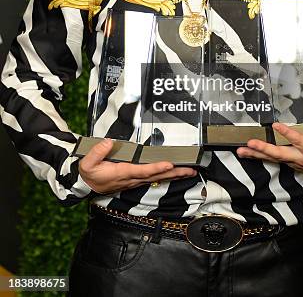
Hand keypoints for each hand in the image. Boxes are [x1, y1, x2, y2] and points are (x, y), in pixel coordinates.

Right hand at [79, 138, 196, 193]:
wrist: (87, 184)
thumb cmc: (90, 173)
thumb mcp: (88, 163)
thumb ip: (97, 152)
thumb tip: (108, 142)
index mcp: (122, 173)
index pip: (142, 171)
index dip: (156, 168)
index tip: (169, 164)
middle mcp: (132, 178)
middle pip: (156, 176)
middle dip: (174, 173)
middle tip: (190, 170)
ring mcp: (135, 180)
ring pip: (158, 178)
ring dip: (174, 175)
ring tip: (190, 172)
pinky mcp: (136, 179)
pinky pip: (155, 178)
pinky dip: (167, 176)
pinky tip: (176, 174)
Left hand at [237, 122, 302, 179]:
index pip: (299, 141)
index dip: (288, 134)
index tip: (277, 126)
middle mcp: (298, 158)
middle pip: (279, 153)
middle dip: (264, 149)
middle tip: (249, 143)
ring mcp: (290, 161)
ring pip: (270, 158)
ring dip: (255, 154)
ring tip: (240, 150)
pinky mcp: (285, 162)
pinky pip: (269, 160)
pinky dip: (256, 156)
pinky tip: (244, 152)